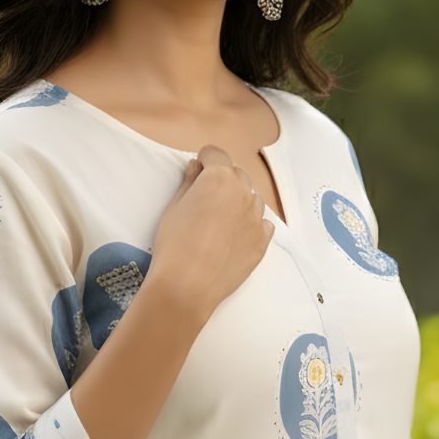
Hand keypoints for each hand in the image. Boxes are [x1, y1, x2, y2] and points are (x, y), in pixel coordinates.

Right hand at [147, 143, 274, 324]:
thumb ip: (188, 182)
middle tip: (205, 198)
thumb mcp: (174, 207)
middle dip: (222, 179)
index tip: (197, 169)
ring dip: (238, 200)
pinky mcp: (263, 241)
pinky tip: (235, 235)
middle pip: (236, 174)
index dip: (204, 159)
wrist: (188, 285)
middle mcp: (244, 192)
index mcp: (220, 177)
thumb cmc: (174, 244)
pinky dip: (251, 222)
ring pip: (251, 197)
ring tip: (220, 219)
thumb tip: (196, 167)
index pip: (216, 153)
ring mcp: (257, 217)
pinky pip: (262, 222)